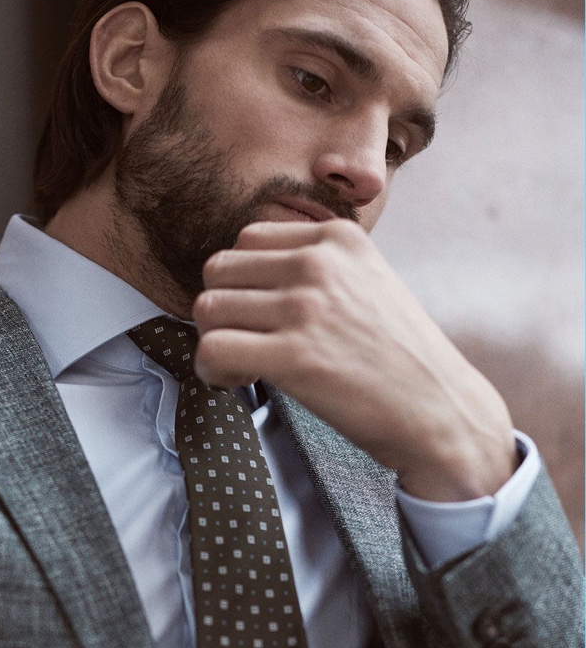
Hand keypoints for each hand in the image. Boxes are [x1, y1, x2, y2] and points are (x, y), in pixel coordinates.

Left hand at [193, 220, 516, 501]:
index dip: (242, 283)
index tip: (261, 317)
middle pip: (219, 270)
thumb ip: (319, 270)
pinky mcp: (293, 355)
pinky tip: (240, 382)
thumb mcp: (369, 283)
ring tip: (243, 366)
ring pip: (207, 308)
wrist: (440, 409)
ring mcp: (305, 307)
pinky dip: (212, 370)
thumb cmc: (401, 359)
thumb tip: (252, 280)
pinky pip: (213, 349)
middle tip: (245, 344)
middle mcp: (318, 263)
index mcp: (336, 238)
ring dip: (214, 341)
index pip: (248, 240)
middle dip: (222, 311)